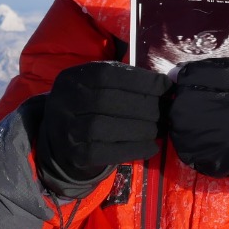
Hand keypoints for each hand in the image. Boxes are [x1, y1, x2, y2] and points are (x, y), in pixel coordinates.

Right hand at [35, 61, 171, 198]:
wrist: (62, 142)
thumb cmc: (91, 109)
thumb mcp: (98, 87)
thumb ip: (124, 82)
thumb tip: (164, 85)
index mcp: (74, 78)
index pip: (107, 74)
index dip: (139, 80)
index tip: (165, 86)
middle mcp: (65, 101)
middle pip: (105, 100)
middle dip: (142, 106)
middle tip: (165, 112)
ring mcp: (66, 128)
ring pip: (103, 126)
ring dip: (139, 129)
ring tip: (158, 130)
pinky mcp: (74, 154)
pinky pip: (104, 152)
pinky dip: (132, 149)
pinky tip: (151, 147)